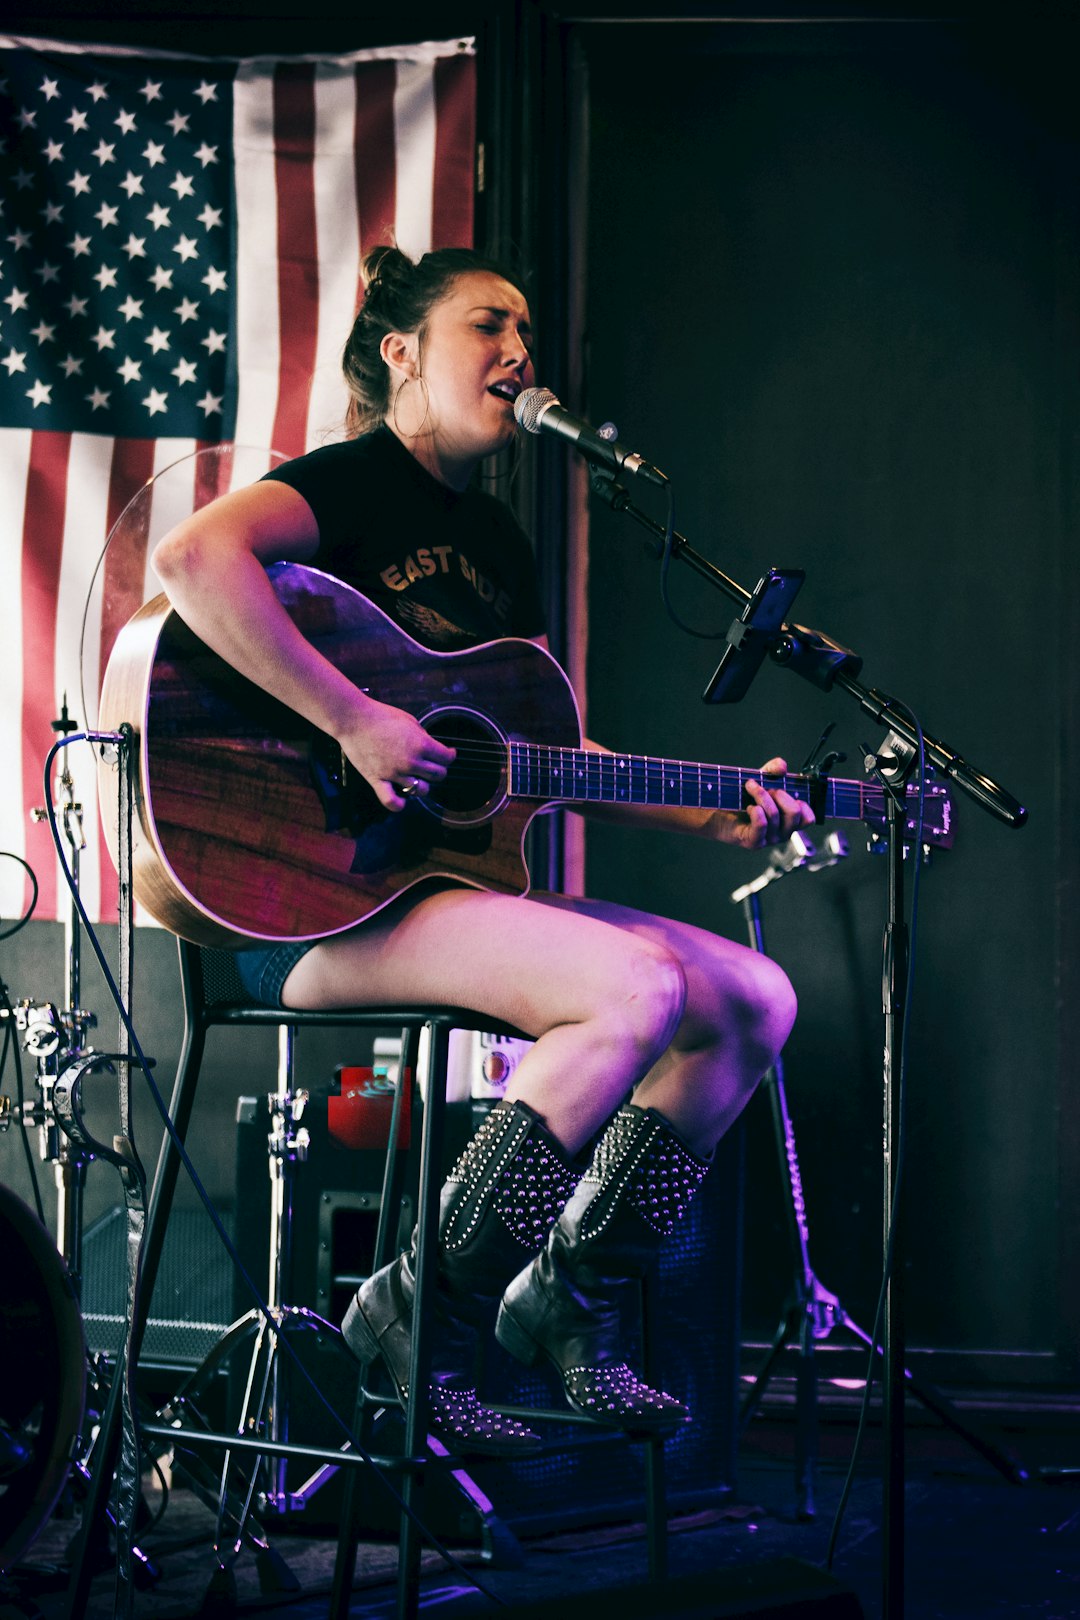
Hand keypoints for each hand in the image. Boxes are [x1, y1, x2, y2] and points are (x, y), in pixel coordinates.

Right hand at [340, 699, 455, 812]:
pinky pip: (391, 801)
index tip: (447, 754)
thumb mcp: (410, 721)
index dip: (449, 755)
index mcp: (421, 745)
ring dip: (423, 785)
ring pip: (421, 790)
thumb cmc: (382, 716)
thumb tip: (430, 747)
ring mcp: (394, 773)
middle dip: (439, 770)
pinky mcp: (377, 780)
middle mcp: (411, 762)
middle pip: (438, 775)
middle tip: (433, 765)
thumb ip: (423, 737)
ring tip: (418, 779)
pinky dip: (398, 805)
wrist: (354, 720)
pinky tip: (402, 801)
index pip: (447, 758)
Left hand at [716, 756, 815, 850]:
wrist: (718, 810)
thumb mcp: (762, 779)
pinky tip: (748, 806)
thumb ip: (774, 770)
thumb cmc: (742, 796)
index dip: (802, 803)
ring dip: (761, 796)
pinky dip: (755, 810)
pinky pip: (762, 824)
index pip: (809, 818)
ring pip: (775, 815)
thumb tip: (782, 766)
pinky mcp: (754, 842)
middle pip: (795, 814)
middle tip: (767, 789)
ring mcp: (769, 839)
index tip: (786, 791)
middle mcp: (783, 832)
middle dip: (780, 795)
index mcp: (790, 821)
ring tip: (750, 787)